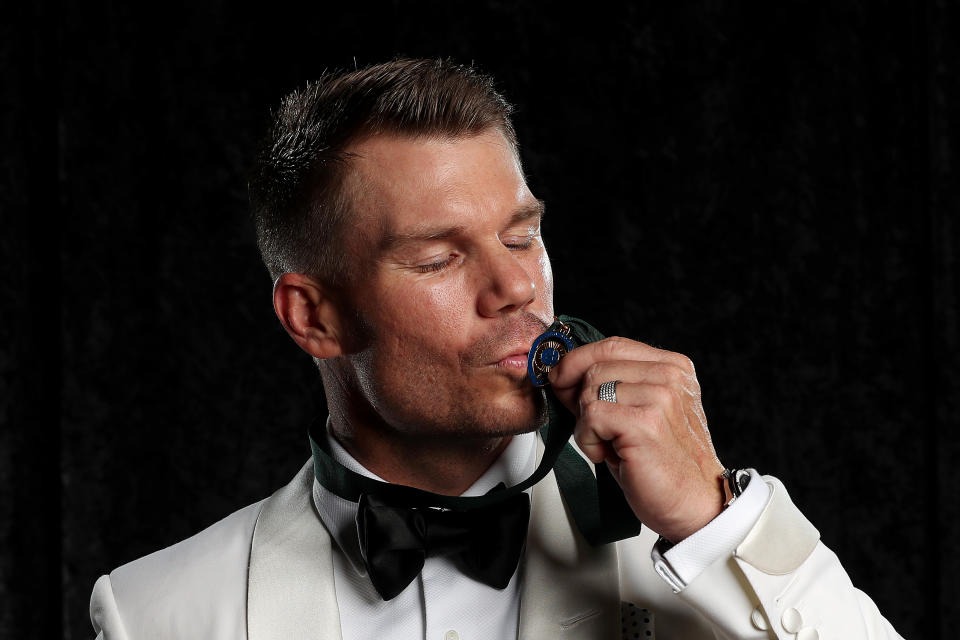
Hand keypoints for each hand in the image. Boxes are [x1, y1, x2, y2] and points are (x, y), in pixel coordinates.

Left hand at [548, 337, 725, 542]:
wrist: (695, 505)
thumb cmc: (664, 464)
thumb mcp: (638, 413)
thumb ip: (608, 386)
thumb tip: (561, 373)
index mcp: (673, 367)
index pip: (612, 345)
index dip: (577, 360)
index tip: (560, 379)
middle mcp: (670, 376)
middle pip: (596, 366)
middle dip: (579, 398)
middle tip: (592, 429)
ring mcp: (660, 397)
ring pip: (590, 390)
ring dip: (586, 424)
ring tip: (609, 445)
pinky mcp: (645, 422)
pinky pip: (592, 416)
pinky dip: (589, 439)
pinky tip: (607, 454)